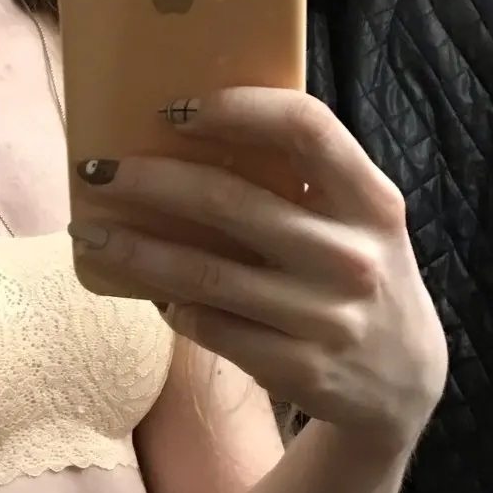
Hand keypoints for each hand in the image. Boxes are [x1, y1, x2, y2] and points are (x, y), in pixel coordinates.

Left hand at [71, 88, 448, 459]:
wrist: (405, 382)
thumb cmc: (358, 273)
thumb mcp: (360, 220)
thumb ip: (305, 179)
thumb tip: (193, 131)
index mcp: (372, 200)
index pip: (308, 129)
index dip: (239, 109)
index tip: (174, 109)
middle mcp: (353, 255)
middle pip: (231, 202)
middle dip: (150, 182)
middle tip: (96, 171)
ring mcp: (326, 316)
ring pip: (204, 274)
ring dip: (134, 250)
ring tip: (87, 232)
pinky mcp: (298, 367)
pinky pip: (210, 326)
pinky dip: (170, 304)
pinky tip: (146, 288)